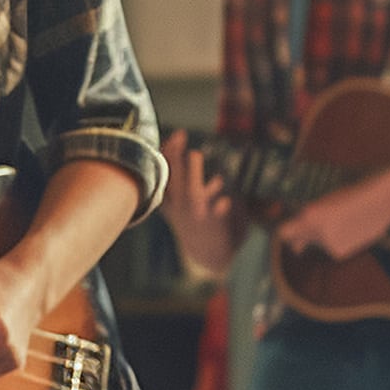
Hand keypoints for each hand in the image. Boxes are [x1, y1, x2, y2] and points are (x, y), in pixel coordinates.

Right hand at [158, 130, 237, 280]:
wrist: (209, 255)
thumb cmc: (195, 222)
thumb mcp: (178, 203)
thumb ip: (178, 178)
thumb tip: (178, 147)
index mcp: (172, 200)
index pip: (165, 173)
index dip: (167, 154)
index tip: (174, 135)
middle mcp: (182, 206)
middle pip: (175, 177)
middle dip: (175, 155)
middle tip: (180, 135)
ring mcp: (198, 215)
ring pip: (194, 193)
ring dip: (195, 174)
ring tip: (196, 154)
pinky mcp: (215, 224)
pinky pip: (217, 214)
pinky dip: (219, 207)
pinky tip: (224, 201)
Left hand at [276, 173, 389, 262]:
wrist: (382, 200)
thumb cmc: (352, 195)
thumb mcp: (325, 201)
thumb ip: (308, 218)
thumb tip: (296, 241)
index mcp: (308, 215)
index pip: (284, 233)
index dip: (288, 231)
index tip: (290, 230)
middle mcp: (315, 232)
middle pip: (297, 243)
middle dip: (302, 238)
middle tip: (319, 226)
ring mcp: (327, 244)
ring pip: (317, 244)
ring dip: (325, 238)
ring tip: (345, 222)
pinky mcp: (339, 253)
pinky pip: (331, 249)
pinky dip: (339, 242)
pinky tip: (352, 230)